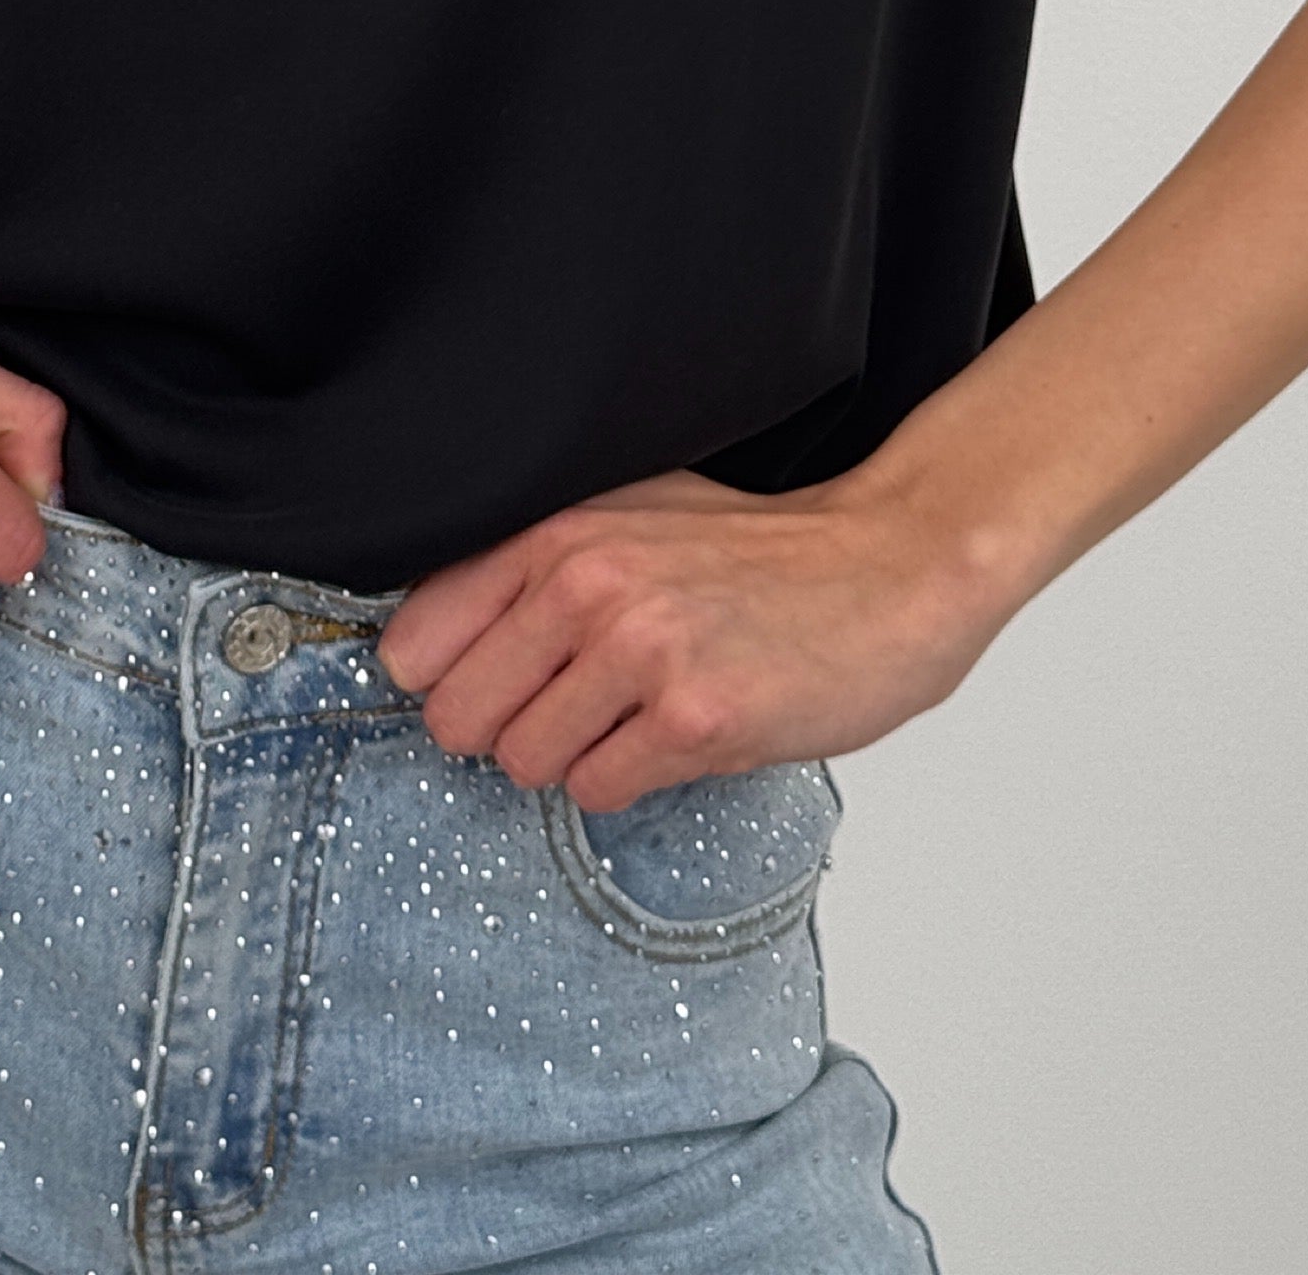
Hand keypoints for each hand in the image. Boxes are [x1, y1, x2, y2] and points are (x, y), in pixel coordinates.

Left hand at [373, 461, 1009, 808]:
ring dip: (572, 757)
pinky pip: (598, 791)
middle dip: (502, 730)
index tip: (483, 685)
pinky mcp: (695, 719)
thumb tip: (428, 637)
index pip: (417, 637)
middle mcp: (587, 581)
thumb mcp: (629, 516)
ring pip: (523, 763)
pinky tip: (676, 735)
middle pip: (456, 716)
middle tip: (566, 711)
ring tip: (632, 716)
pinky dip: (627, 779)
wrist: (890, 568)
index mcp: (558, 528)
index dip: (443, 678)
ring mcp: (641, 651)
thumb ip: (532, 563)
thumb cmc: (758, 551)